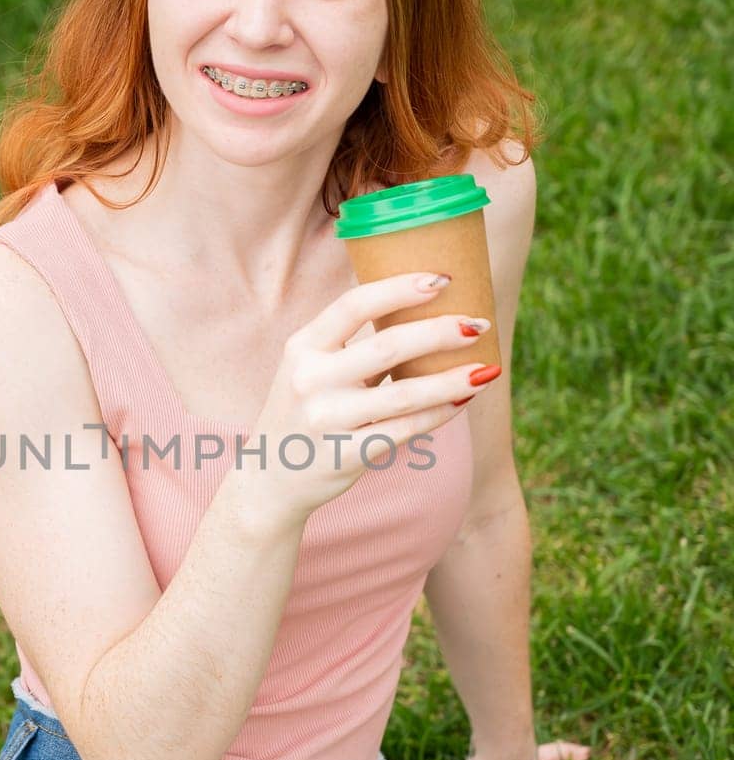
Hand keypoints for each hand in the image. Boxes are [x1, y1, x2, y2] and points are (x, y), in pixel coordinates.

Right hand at [245, 273, 500, 529]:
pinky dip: (440, 414)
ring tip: (487, 368)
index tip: (442, 279)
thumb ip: (349, 344)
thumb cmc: (305, 411)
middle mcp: (310, 380)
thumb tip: (422, 311)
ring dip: (452, 379)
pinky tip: (464, 400)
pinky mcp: (345, 456)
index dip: (400, 288)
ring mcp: (327, 420)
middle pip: (387, 346)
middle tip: (479, 324)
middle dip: (441, 332)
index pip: (354, 305)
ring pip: (404, 394)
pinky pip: (405, 431)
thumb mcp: (309, 368)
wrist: (271, 479)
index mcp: (302, 347)